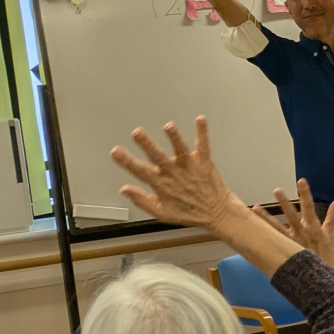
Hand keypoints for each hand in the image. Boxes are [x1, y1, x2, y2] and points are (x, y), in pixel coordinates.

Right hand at [112, 117, 240, 230]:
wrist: (218, 214)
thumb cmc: (189, 213)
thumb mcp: (162, 213)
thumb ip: (142, 200)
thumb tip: (124, 189)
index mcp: (162, 185)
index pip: (140, 171)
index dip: (127, 162)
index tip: (115, 151)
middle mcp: (175, 174)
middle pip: (158, 157)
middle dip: (148, 145)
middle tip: (137, 133)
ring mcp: (190, 167)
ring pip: (181, 150)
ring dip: (175, 138)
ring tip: (169, 127)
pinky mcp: (205, 162)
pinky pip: (203, 146)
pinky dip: (202, 133)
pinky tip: (200, 119)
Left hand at [256, 179, 333, 269]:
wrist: (324, 281)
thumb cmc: (329, 260)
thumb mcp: (331, 237)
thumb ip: (332, 218)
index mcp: (315, 229)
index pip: (310, 207)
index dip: (306, 194)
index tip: (301, 181)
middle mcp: (303, 234)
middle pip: (293, 215)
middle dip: (285, 202)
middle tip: (276, 190)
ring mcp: (293, 244)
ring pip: (278, 228)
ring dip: (266, 218)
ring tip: (255, 208)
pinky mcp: (286, 253)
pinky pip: (272, 243)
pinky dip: (263, 237)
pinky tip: (253, 231)